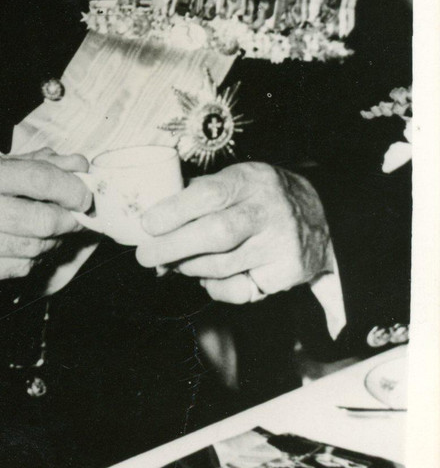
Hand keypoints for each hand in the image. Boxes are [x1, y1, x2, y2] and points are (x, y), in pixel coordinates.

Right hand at [0, 151, 90, 296]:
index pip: (39, 180)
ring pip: (37, 248)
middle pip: (44, 221)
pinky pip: (20, 268)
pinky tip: (23, 243)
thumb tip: (76, 163)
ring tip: (46, 226)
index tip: (83, 192)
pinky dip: (32, 256)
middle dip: (68, 218)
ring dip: (52, 238)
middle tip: (74, 212)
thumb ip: (33, 164)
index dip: (71, 188)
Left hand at [134, 162, 331, 303]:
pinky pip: (240, 290)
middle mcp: (268, 212)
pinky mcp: (286, 274)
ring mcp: (280, 245)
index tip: (147, 224)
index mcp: (250, 180)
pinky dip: (215, 287)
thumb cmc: (261, 195)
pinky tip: (206, 277)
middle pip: (216, 234)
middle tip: (145, 256)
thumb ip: (198, 193)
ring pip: (223, 266)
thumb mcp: (237, 178)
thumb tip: (153, 224)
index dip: (174, 211)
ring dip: (188, 267)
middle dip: (173, 247)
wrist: (322, 216)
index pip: (209, 194)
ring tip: (172, 263)